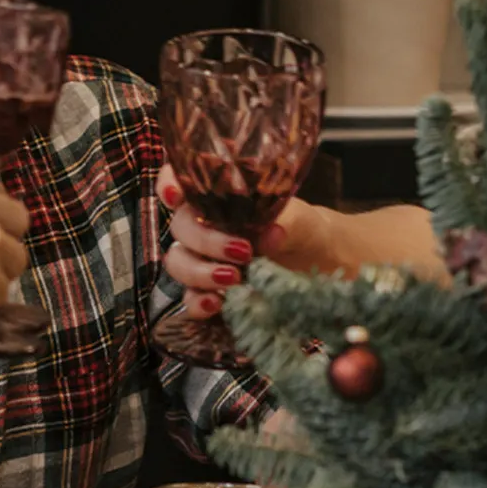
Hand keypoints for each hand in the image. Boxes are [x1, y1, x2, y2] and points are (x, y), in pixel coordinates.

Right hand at [158, 163, 316, 319]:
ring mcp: (203, 260)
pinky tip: (215, 305)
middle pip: (181, 228)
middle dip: (206, 241)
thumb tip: (272, 231)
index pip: (182, 182)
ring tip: (233, 279)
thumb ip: (285, 222)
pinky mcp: (209, 292)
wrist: (318, 262)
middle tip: (243, 253)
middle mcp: (204, 225)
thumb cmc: (303, 229)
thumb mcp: (300, 220)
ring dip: (200, 272)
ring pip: (178, 263)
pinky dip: (197, 303)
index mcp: (220, 197)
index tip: (175, 198)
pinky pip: (189, 299)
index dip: (169, 185)